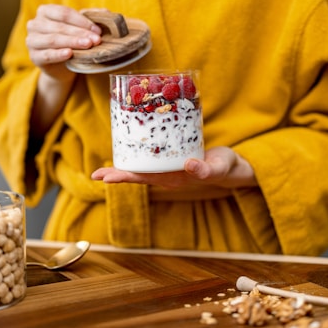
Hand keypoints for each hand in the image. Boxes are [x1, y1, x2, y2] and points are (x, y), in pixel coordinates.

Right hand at [27, 5, 105, 137]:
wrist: (62, 66)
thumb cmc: (71, 42)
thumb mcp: (80, 29)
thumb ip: (90, 18)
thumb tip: (106, 11)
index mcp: (45, 11)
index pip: (64, 13)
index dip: (82, 21)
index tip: (97, 30)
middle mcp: (35, 24)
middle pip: (60, 26)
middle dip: (80, 33)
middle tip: (96, 39)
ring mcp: (32, 40)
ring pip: (53, 39)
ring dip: (72, 42)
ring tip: (88, 45)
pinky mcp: (34, 57)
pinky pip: (47, 54)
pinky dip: (59, 54)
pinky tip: (69, 54)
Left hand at [91, 147, 257, 189]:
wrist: (232, 167)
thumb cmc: (225, 167)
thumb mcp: (219, 167)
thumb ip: (206, 169)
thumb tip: (190, 166)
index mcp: (174, 178)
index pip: (144, 178)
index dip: (124, 176)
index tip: (106, 178)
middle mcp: (167, 176)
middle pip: (137, 175)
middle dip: (116, 174)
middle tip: (95, 174)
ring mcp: (168, 169)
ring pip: (141, 168)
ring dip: (123, 166)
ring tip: (103, 167)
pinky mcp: (172, 160)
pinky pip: (150, 159)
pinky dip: (137, 155)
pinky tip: (128, 149)